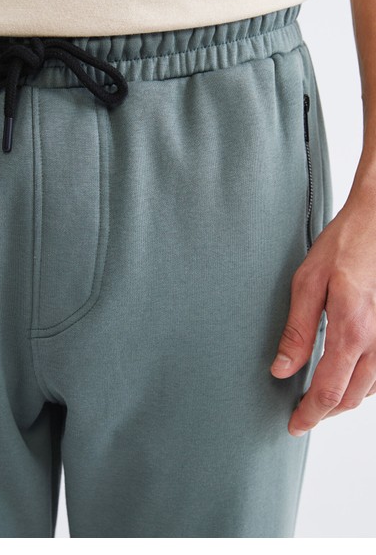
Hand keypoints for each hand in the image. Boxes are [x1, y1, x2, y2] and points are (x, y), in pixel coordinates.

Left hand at [270, 192, 375, 436]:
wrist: (374, 226)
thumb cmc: (342, 248)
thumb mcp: (307, 285)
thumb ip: (296, 331)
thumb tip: (283, 368)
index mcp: (351, 330)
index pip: (328, 391)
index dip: (310, 415)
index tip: (295, 425)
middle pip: (351, 398)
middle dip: (324, 413)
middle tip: (302, 416)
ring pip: (369, 390)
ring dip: (343, 401)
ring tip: (319, 402)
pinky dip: (361, 386)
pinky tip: (345, 380)